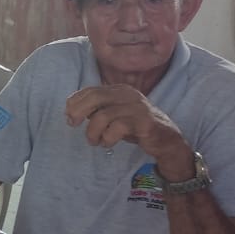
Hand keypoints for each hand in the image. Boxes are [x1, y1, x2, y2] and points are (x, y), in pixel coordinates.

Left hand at [65, 85, 193, 174]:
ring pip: (103, 116)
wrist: (166, 140)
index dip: (74, 102)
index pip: (90, 90)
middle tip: (72, 124)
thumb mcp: (114, 116)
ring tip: (94, 141)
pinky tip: (107, 143)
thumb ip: (97, 110)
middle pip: (95, 97)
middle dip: (78, 111)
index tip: (68, 115)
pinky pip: (117, 128)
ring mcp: (137, 107)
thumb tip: (71, 111)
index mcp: (119, 90)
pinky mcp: (144, 122)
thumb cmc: (135, 127)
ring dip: (93, 132)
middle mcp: (128, 95)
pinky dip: (107, 138)